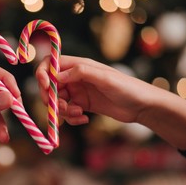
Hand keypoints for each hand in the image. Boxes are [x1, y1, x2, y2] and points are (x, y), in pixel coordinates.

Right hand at [36, 55, 185, 149]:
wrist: (142, 106)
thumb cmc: (128, 88)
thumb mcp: (105, 78)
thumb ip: (81, 73)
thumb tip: (57, 75)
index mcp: (80, 66)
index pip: (51, 64)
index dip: (44, 74)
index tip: (45, 87)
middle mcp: (76, 78)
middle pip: (50, 86)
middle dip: (51, 98)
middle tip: (59, 108)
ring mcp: (79, 92)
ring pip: (57, 101)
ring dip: (63, 111)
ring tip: (78, 114)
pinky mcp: (83, 105)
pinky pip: (68, 112)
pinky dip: (71, 118)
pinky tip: (84, 120)